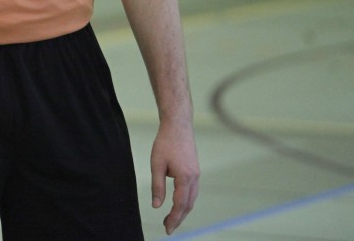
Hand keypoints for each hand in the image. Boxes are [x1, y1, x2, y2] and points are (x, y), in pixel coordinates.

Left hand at [151, 119, 199, 234]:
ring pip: (192, 199)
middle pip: (188, 205)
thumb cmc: (165, 143)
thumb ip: (157, 186)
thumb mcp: (156, 164)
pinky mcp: (195, 170)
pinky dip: (186, 201)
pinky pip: (192, 191)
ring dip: (183, 210)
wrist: (178, 125)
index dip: (174, 218)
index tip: (167, 229)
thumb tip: (156, 206)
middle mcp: (194, 178)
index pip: (180, 205)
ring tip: (172, 219)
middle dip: (179, 218)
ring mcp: (197, 174)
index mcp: (185, 177)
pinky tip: (178, 204)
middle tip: (168, 228)